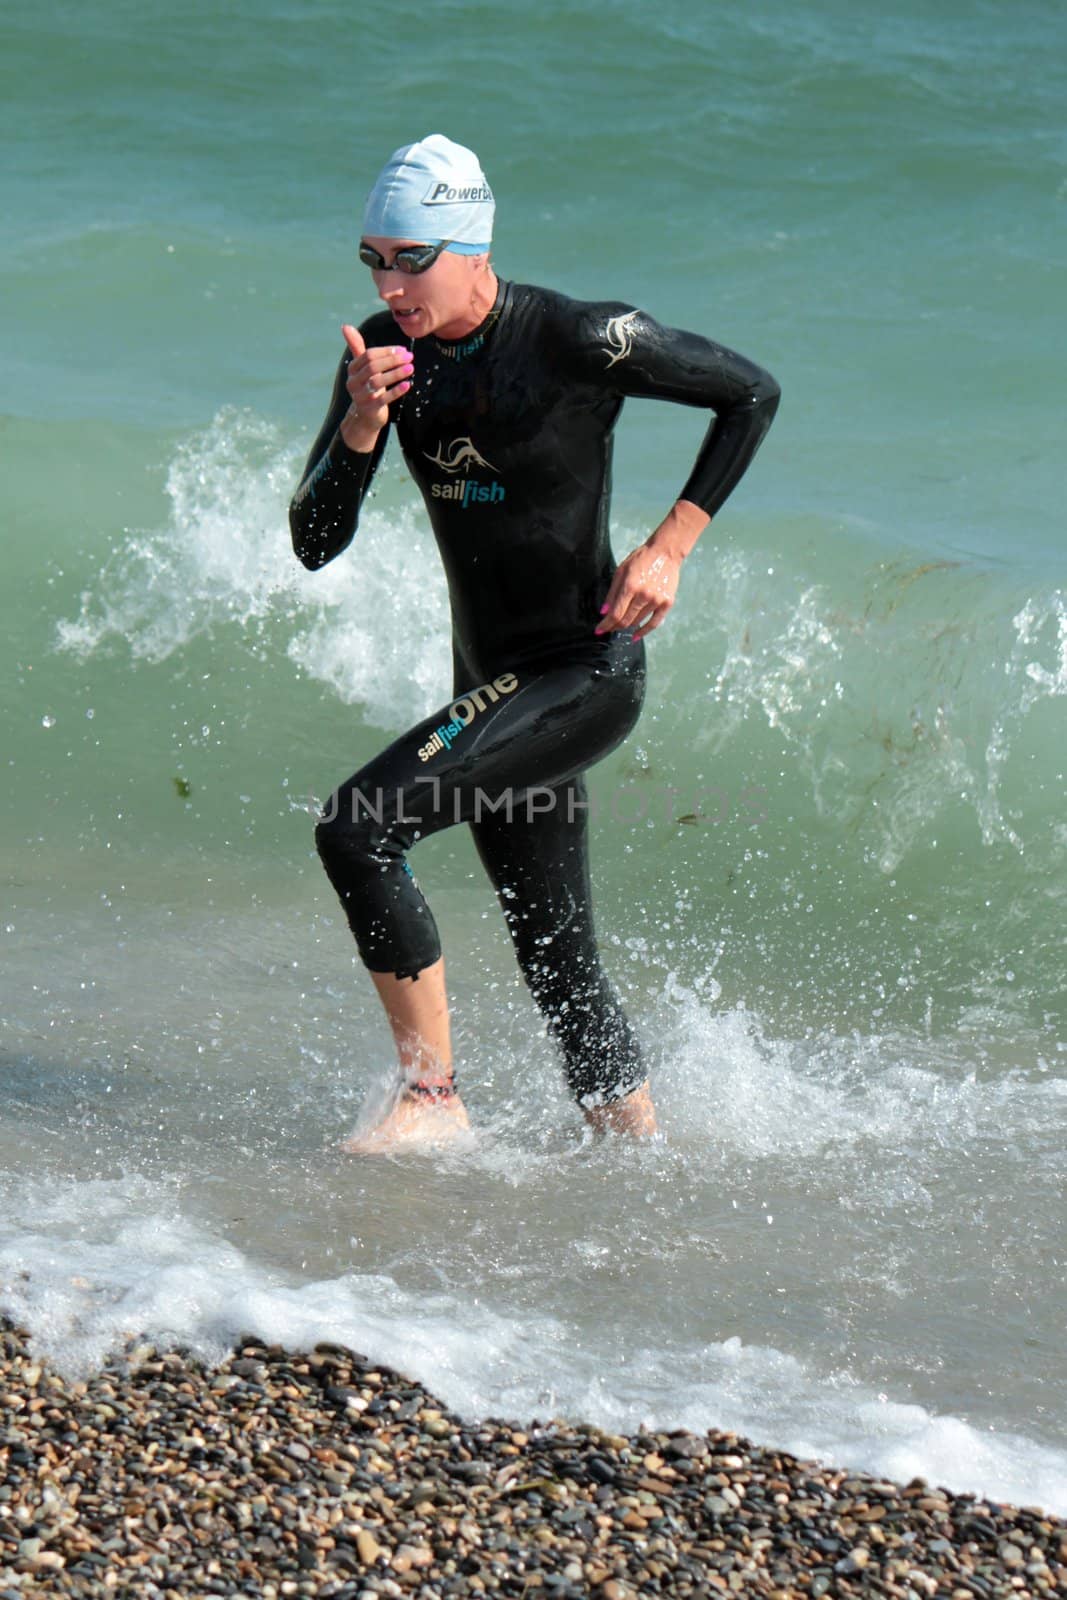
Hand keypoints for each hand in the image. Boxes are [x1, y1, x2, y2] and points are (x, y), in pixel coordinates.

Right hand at [339, 324, 413, 447]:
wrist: (365, 416)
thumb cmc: (366, 386)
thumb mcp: (361, 367)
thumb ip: (356, 347)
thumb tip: (346, 326)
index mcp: (352, 369)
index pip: (369, 355)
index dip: (386, 351)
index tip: (402, 350)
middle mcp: (354, 382)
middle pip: (373, 367)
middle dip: (393, 360)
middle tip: (410, 357)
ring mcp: (361, 396)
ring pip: (378, 382)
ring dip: (396, 374)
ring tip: (411, 368)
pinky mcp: (370, 409)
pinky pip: (384, 399)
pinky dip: (396, 391)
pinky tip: (408, 385)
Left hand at [595, 543, 680, 641]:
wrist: (665, 553)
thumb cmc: (641, 559)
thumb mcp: (621, 571)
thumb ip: (612, 593)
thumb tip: (604, 612)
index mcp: (630, 586)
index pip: (615, 613)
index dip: (605, 625)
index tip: (599, 630)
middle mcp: (644, 595)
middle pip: (625, 620)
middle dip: (613, 626)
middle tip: (608, 628)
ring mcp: (657, 600)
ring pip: (637, 621)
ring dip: (626, 626)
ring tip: (620, 625)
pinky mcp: (667, 603)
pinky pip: (654, 623)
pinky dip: (643, 631)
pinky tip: (635, 636)